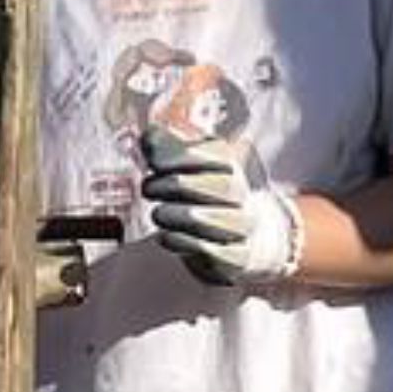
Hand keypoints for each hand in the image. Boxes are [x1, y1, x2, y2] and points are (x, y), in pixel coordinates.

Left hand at [140, 128, 304, 288]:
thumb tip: (148, 134)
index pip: (218, 154)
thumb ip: (166, 149)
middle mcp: (240, 195)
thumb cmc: (203, 199)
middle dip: (181, 185)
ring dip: (184, 216)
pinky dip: (190, 244)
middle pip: (223, 187)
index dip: (185, 154)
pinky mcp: (238, 258)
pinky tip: (167, 237)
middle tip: (148, 188)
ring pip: (225, 220)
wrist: (243, 241)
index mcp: (228, 166)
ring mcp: (242, 228)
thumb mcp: (185, 170)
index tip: (153, 159)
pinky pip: (221, 252)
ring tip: (157, 214)